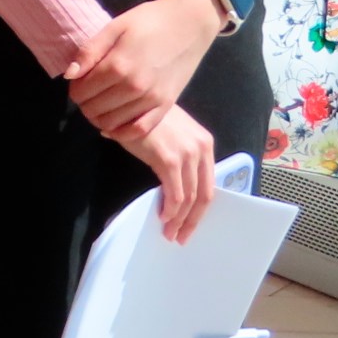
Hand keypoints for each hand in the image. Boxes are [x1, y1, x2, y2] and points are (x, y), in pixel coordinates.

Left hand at [65, 0, 226, 135]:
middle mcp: (134, 87)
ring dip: (99, 118)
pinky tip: (113, 125)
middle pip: (94, 110)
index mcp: (117, 66)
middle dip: (84, 103)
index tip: (78, 81)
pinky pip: (139, 131)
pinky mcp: (167, 105)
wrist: (190, 23)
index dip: (74, 89)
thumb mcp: (114, 27)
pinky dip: (121, 133)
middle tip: (88, 93)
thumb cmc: (149, 21)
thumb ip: (90, 52)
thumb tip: (69, 75)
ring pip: (112, 123)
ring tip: (100, 104)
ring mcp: (152, 99)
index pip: (81, 92)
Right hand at [114, 106, 217, 242]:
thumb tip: (170, 184)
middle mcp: (201, 149)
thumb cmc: (142, 116)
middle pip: (204, 195)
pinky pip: (175, 194)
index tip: (189, 223)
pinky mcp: (170, 160)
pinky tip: (163, 217)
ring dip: (179, 220)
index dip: (200, 208)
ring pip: (190, 198)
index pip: (208, 184)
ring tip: (169, 233)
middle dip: (192, 220)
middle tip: (180, 236)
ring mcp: (187, 155)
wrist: (128, 100)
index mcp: (204, 143)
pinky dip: (170, 210)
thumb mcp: (169, 134)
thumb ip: (177, 156)